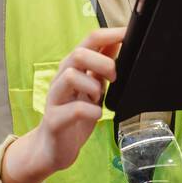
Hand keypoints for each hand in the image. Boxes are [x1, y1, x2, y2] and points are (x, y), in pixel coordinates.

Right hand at [30, 27, 125, 174]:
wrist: (53, 148)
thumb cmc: (74, 116)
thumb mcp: (92, 87)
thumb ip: (101, 65)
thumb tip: (118, 42)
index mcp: (73, 67)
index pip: (89, 40)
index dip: (109, 34)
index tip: (128, 34)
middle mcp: (61, 78)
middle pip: (78, 53)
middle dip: (102, 62)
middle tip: (114, 77)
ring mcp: (55, 98)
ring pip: (70, 76)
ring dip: (92, 85)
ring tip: (98, 98)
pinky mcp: (55, 120)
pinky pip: (74, 109)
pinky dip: (91, 111)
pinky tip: (96, 115)